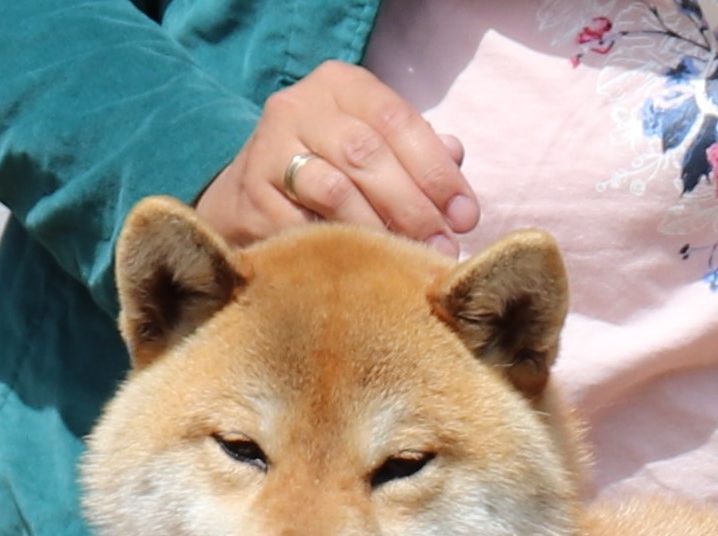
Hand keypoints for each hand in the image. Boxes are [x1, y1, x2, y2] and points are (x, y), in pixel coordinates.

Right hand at [196, 62, 478, 251]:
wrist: (255, 191)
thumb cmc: (335, 167)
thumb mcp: (377, 144)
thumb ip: (419, 150)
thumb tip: (456, 157)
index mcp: (340, 85)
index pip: (397, 120)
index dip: (437, 172)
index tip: (466, 218)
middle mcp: (299, 107)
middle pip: (366, 154)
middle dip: (414, 206)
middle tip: (443, 247)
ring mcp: (269, 150)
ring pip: (335, 191)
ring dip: (381, 231)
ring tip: (410, 259)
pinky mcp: (251, 197)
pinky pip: (305, 228)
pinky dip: (342, 249)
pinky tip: (366, 266)